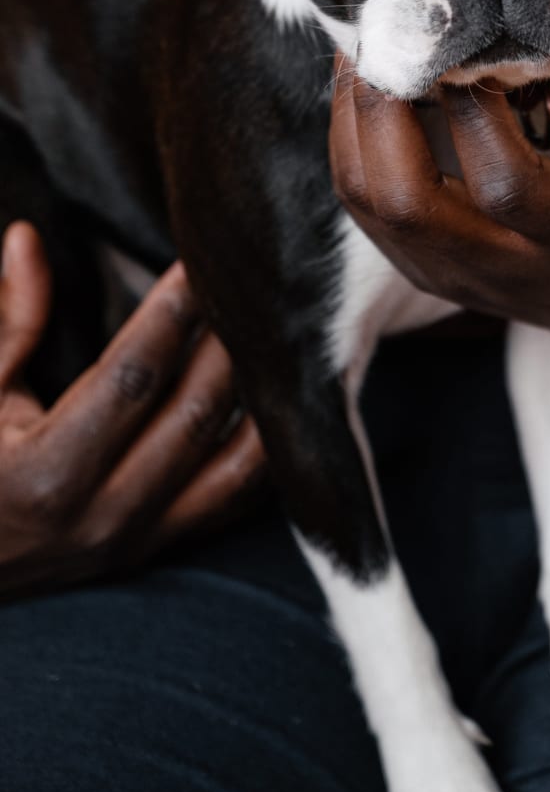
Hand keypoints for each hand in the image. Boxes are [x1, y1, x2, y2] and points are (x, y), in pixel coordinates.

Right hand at [0, 221, 266, 597]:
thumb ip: (13, 320)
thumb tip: (25, 236)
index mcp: (48, 472)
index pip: (134, 374)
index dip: (173, 312)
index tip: (199, 260)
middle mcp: (102, 515)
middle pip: (195, 413)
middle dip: (228, 342)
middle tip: (252, 285)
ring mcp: (136, 542)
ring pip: (232, 463)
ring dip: (261, 395)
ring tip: (277, 334)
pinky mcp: (155, 555)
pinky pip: (233, 502)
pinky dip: (264, 452)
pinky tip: (280, 401)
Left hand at [330, 66, 549, 456]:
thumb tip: (535, 27)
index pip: (503, 182)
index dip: (474, 108)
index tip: (469, 45)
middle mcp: (502, 264)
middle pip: (406, 202)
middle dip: (382, 109)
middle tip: (386, 36)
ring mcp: (453, 274)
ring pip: (369, 204)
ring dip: (353, 121)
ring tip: (365, 54)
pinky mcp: (424, 270)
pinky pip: (365, 208)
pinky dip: (355, 143)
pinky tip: (371, 95)